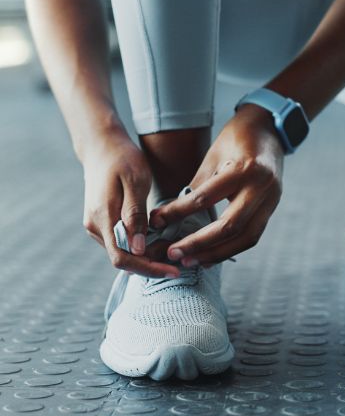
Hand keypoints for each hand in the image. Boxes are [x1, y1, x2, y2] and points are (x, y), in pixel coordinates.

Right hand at [82, 129, 180, 277]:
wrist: (102, 145)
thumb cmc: (123, 159)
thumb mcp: (135, 182)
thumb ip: (135, 216)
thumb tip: (137, 249)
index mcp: (102, 218)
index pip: (122, 258)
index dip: (148, 269)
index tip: (174, 271)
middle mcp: (95, 226)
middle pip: (122, 260)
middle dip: (150, 267)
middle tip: (178, 266)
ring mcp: (96, 225)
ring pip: (121, 253)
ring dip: (145, 259)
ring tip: (172, 255)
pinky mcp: (102, 222)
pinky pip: (120, 242)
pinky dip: (139, 247)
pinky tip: (158, 243)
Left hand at [150, 105, 284, 266]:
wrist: (269, 128)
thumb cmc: (236, 137)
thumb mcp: (214, 155)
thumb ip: (199, 186)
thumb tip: (172, 216)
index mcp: (243, 169)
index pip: (205, 198)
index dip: (178, 213)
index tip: (156, 222)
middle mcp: (260, 187)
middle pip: (229, 226)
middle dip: (198, 244)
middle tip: (172, 254)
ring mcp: (271, 200)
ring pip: (245, 238)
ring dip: (216, 253)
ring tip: (189, 262)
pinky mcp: (273, 207)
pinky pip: (252, 235)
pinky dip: (231, 248)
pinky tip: (210, 256)